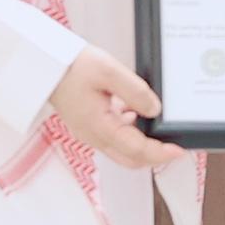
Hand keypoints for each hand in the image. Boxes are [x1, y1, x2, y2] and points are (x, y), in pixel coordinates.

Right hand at [48, 45, 179, 169]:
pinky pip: (114, 137)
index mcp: (99, 127)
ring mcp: (90, 133)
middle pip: (131, 159)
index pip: (136, 150)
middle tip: (175, 146)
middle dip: (155, 156)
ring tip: (159, 126)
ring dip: (143, 144)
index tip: (180, 151)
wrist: (44, 65)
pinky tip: (134, 111)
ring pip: (123, 150)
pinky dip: (130, 132)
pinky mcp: (89, 125)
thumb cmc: (71, 66)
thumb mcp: (108, 70)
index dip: (161, 153)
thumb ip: (135, 91)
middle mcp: (94, 136)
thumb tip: (155, 109)